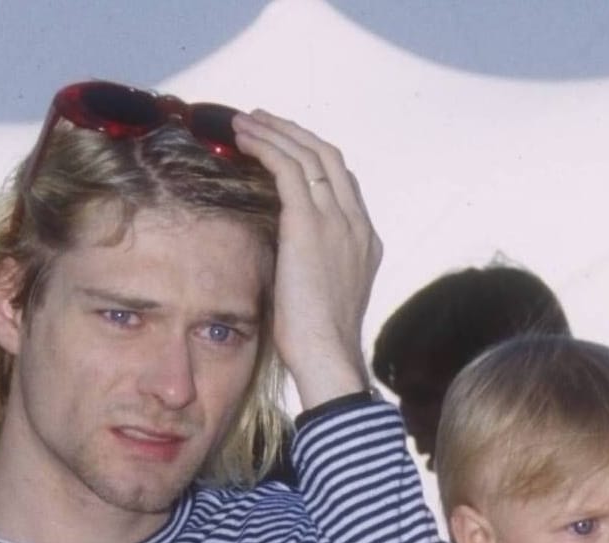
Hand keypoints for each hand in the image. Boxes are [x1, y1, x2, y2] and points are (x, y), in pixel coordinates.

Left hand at [232, 110, 382, 406]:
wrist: (326, 354)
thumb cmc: (317, 339)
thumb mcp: (321, 292)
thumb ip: (312, 262)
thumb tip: (282, 253)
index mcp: (364, 240)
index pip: (342, 182)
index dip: (311, 157)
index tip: (282, 147)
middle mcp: (356, 224)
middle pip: (329, 157)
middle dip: (294, 133)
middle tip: (262, 121)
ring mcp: (337, 221)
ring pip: (308, 155)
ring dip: (274, 132)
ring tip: (245, 122)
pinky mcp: (309, 224)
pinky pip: (288, 168)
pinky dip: (266, 147)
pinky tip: (244, 139)